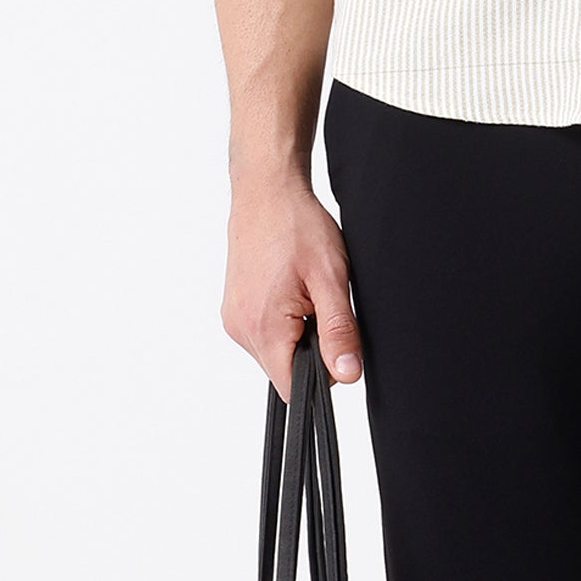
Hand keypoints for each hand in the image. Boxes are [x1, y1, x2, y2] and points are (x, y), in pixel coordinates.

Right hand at [223, 168, 362, 395]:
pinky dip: (281, 322)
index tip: (331, 341)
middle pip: (283, 370)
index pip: (292, 388)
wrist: (267, 192)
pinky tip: (288, 290)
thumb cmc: (296, 225)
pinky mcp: (233, 309)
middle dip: (309, 349)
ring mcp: (233, 319)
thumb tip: (347, 374)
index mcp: (262, 326)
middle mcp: (240, 328)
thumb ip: (339, 331)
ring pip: (274, 352)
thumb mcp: (330, 278)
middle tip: (319, 304)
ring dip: (296, 333)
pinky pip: (263, 333)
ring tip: (302, 292)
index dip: (321, 375)